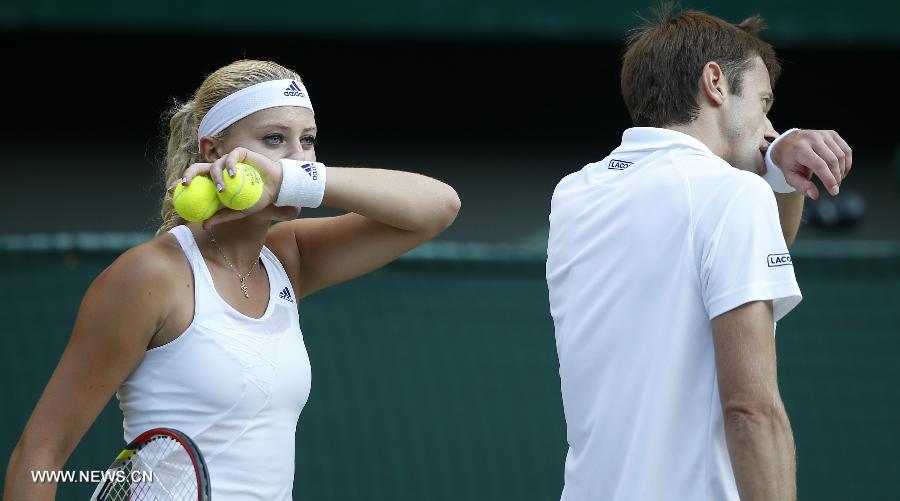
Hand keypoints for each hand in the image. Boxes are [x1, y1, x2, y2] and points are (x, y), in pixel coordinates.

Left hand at [167, 148, 283, 227]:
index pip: (195, 180)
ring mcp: (229, 161)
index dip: (180, 183)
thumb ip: (221, 216)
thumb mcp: (238, 211)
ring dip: (215, 177)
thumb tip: (204, 226)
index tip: (171, 190)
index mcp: (215, 181)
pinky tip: (231, 175)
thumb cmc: (257, 199)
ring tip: (221, 189)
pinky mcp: (240, 154)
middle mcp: (219, 169)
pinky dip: (229, 166)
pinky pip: (230, 157)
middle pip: (198, 168)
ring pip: (214, 165)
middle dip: (188, 174)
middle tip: (186, 184)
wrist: (276, 188)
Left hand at [769, 129, 851, 198]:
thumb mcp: (790, 176)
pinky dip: (847, 162)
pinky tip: (840, 170)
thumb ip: (802, 186)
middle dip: (836, 177)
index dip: (829, 180)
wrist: (787, 143)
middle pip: (832, 160)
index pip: (819, 165)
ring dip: (842, 171)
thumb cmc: (789, 161)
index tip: (834, 192)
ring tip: (836, 179)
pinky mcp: (832, 134)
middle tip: (834, 187)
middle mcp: (813, 139)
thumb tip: (815, 195)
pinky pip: (846, 150)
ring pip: (841, 155)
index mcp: (800, 149)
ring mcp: (823, 135)